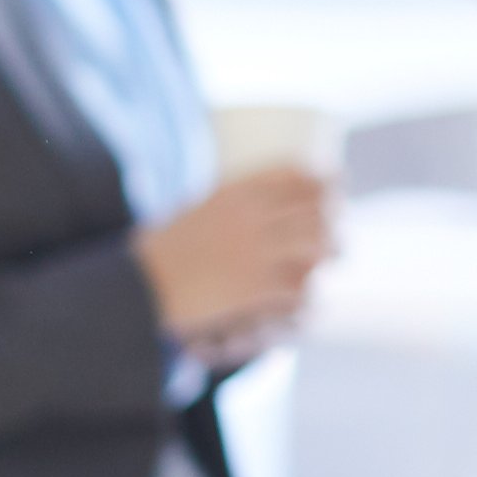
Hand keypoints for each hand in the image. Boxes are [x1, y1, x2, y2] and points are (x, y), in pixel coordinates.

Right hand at [135, 169, 335, 346]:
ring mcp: (258, 251)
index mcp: (234, 193)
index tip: (334, 183)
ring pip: (317, 244)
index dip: (322, 179)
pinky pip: (299, 287)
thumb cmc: (156, 253)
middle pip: (314, 207)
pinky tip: (310, 301)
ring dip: (331, 249)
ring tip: (335, 256)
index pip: (295, 175)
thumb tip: (235, 215)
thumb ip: (218, 210)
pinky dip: (308, 296)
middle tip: (337, 227)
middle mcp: (252, 217)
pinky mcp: (257, 286)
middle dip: (333, 216)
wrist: (139, 286)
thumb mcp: (190, 213)